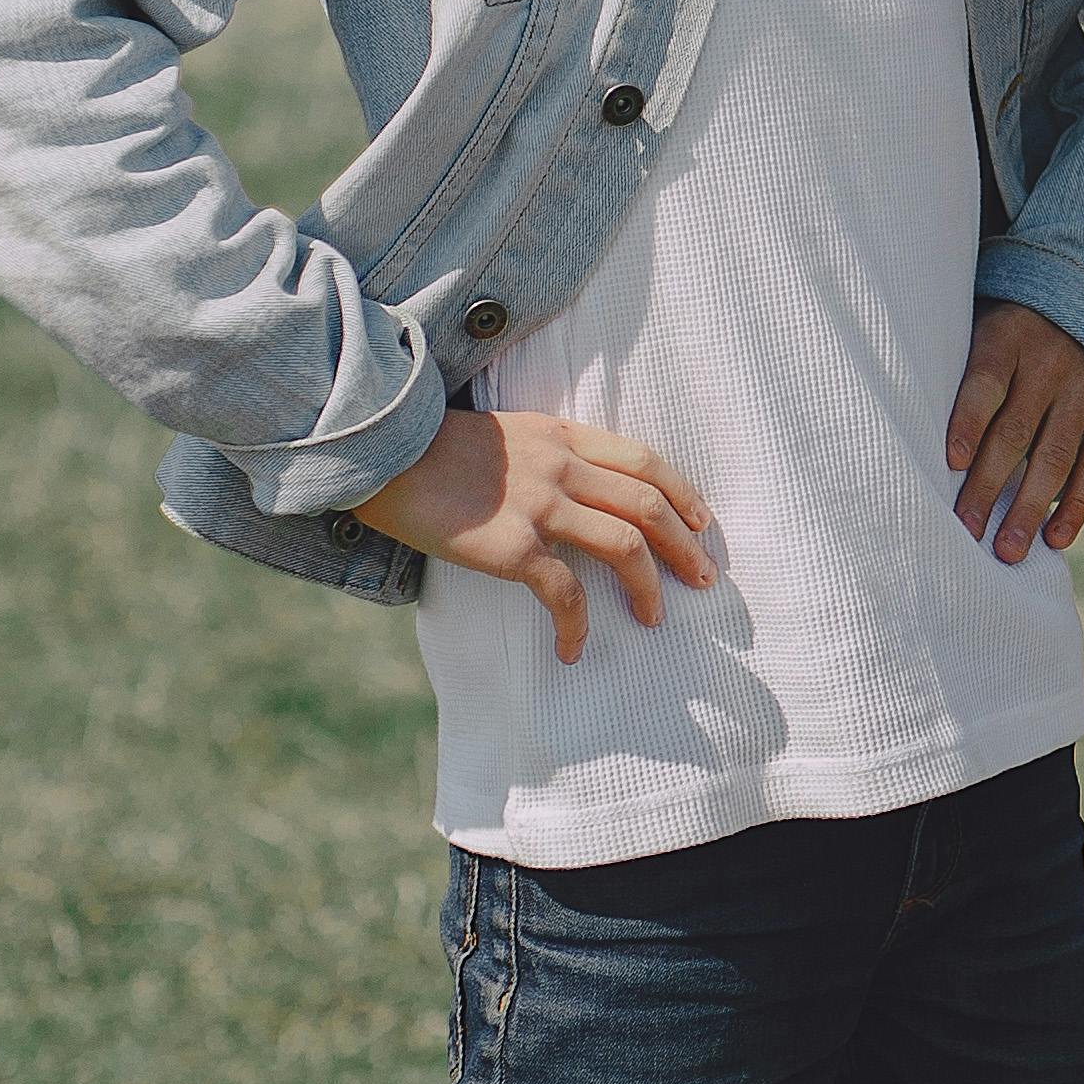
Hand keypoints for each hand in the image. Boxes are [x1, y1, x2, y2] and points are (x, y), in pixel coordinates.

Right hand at [354, 406, 716, 661]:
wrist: (378, 451)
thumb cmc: (429, 449)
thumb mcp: (502, 434)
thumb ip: (544, 456)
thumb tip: (574, 495)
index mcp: (560, 435)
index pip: (643, 460)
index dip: (683, 494)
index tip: (702, 524)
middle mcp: (560, 466)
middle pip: (648, 504)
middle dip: (686, 545)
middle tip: (704, 579)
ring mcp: (539, 505)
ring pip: (625, 546)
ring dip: (649, 586)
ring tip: (655, 617)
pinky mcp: (512, 547)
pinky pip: (565, 593)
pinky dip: (577, 625)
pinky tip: (573, 648)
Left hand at [942, 301, 1083, 561]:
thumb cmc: (1015, 330)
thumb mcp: (986, 327)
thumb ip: (961, 370)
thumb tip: (920, 440)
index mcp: (1006, 339)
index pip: (984, 384)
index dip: (968, 423)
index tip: (951, 463)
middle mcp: (1049, 363)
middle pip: (1014, 431)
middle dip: (988, 487)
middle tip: (967, 533)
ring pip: (1055, 455)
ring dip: (1030, 508)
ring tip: (1008, 550)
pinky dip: (1077, 504)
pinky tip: (1056, 539)